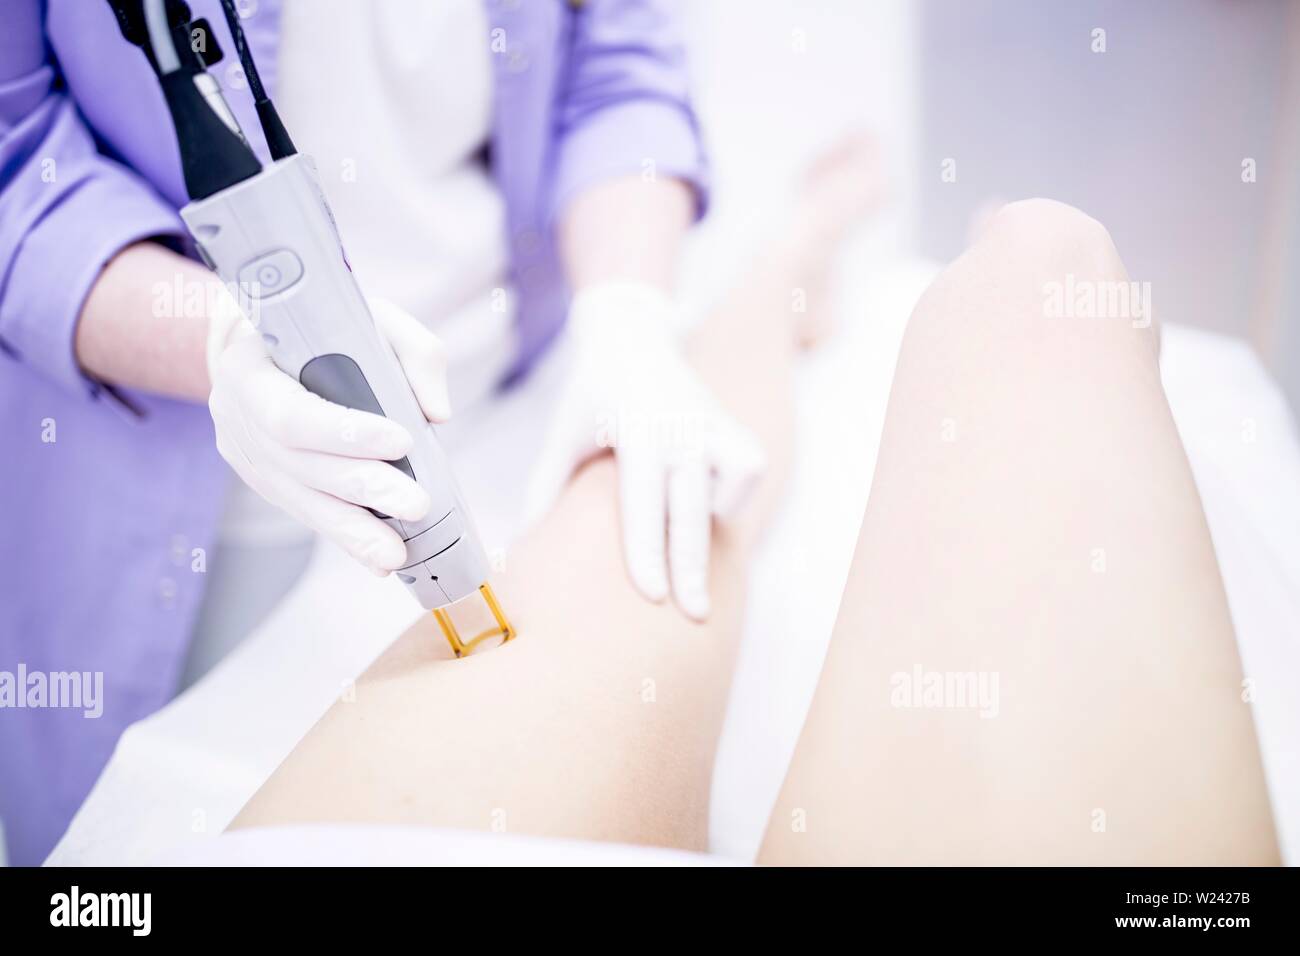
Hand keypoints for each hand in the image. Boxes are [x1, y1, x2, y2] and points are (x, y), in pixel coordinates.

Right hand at [206, 291, 450, 573]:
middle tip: (416, 504)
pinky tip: (379, 559)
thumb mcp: (365, 316)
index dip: (343, 432)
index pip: (292, 411)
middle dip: (363, 485)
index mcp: (248, 366)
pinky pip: (307, 513)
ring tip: (397, 552)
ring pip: (301, 499)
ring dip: (354, 529)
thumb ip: (412, 351)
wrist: (259, 344)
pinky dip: (346, 536)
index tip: (401, 439)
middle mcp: (236, 415)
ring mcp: (246, 455)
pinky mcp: (263, 482)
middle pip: (301, 464)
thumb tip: (437, 413)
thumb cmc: (318, 326)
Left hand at [526, 282, 765, 618]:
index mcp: (634, 430)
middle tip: (694, 614)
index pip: (643, 502)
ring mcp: (712, 422)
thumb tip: (526, 545)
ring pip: (735, 482)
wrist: (630, 338)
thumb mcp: (562, 436)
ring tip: (691, 539)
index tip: (651, 596)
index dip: (648, 552)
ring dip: (714, 518)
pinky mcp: (732, 423)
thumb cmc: (590, 397)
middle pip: (691, 508)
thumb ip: (546, 489)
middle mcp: (680, 426)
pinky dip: (733, 493)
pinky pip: (748, 469)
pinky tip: (705, 501)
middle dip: (692, 567)